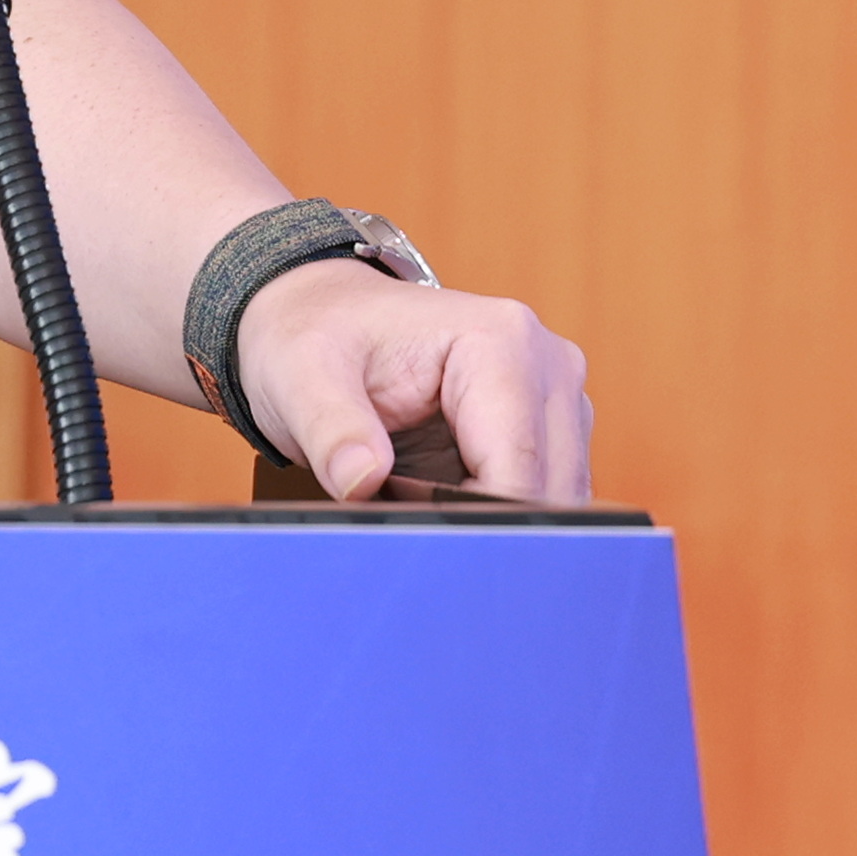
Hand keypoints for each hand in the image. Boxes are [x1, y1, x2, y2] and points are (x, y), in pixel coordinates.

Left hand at [236, 264, 593, 501]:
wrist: (324, 315)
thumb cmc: (318, 334)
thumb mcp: (300, 376)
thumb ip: (331, 430)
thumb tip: (361, 481)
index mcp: (501, 341)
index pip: (518, 466)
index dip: (470, 519)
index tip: (413, 540)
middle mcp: (548, 366)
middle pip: (547, 489)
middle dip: (482, 523)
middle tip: (405, 523)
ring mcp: (556, 400)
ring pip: (553, 500)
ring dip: (490, 521)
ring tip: (414, 502)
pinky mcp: (547, 430)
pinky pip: (541, 496)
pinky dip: (494, 514)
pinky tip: (439, 501)